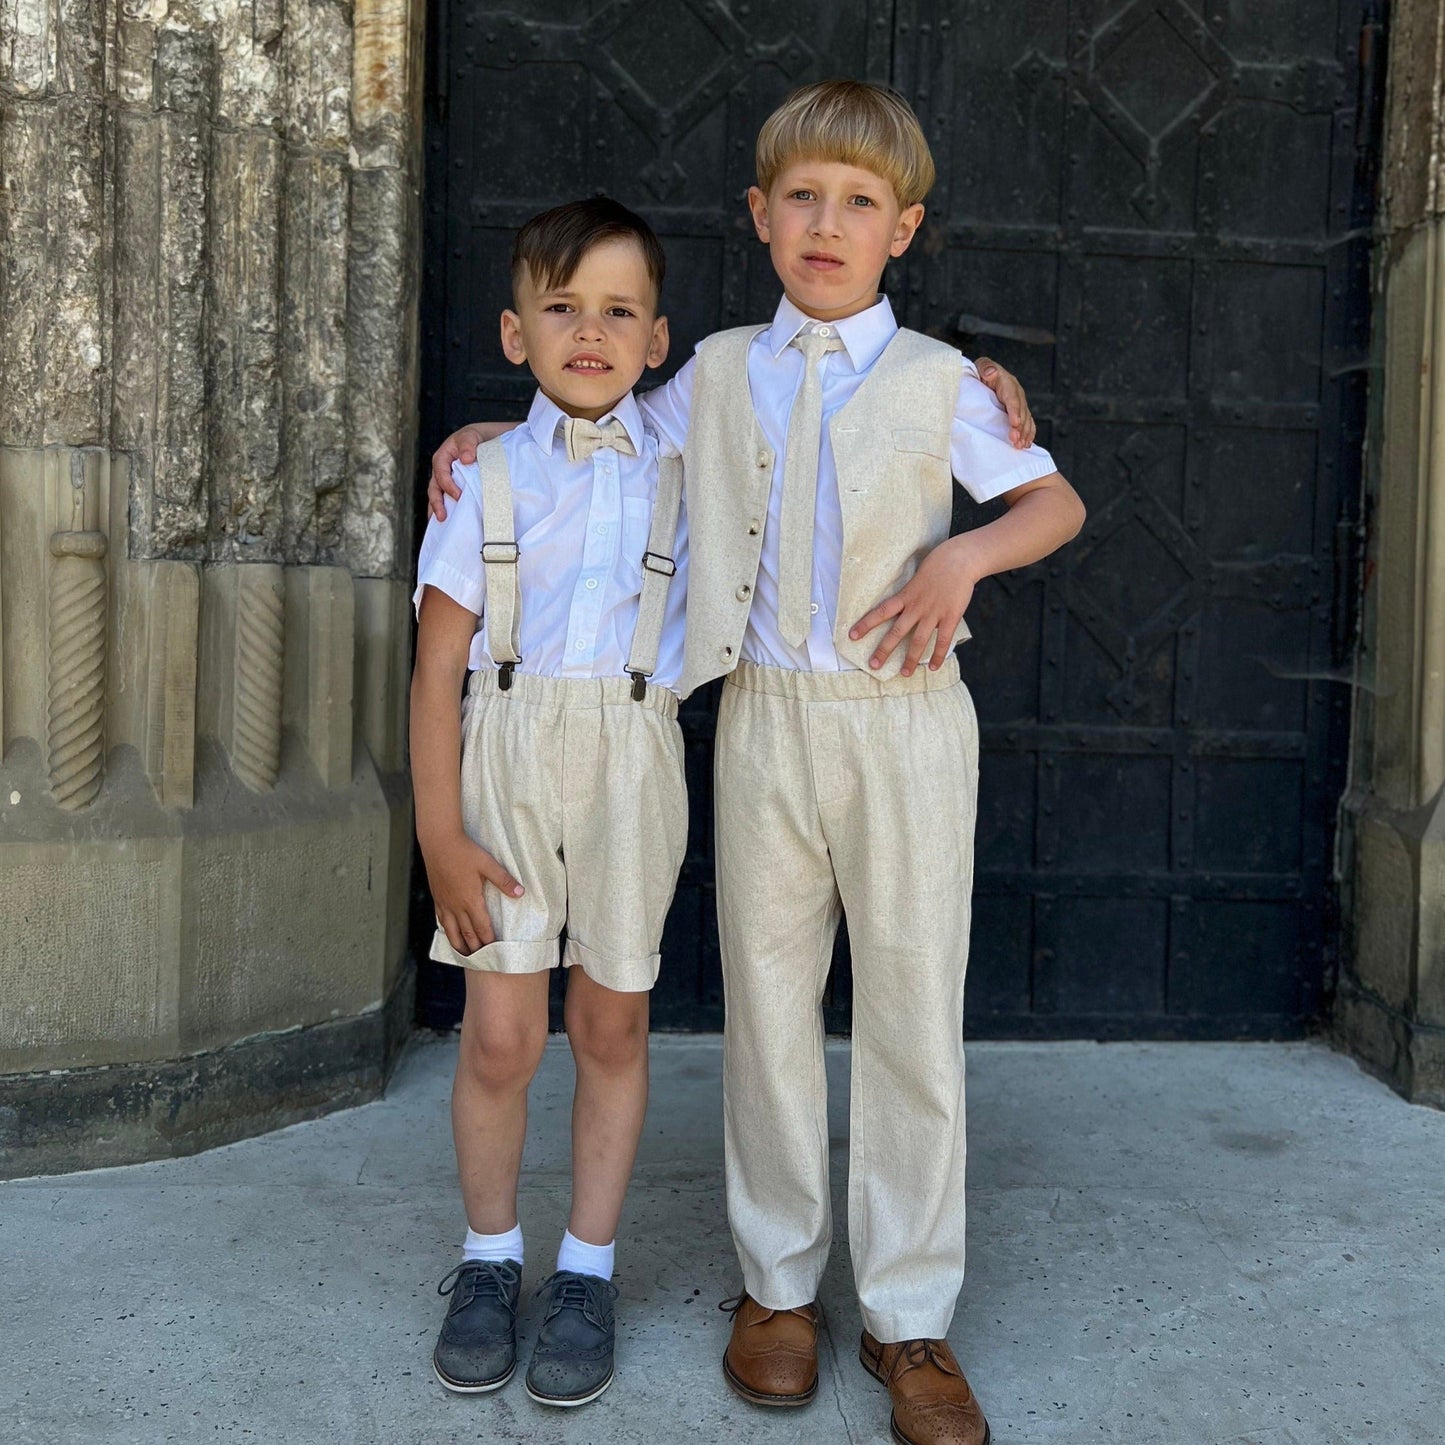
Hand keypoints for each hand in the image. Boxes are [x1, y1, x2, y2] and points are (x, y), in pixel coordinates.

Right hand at [423, 832, 523, 955]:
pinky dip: (447, 931)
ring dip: (459, 944)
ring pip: (451, 930)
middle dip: (475, 948)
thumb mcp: (488, 864)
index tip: (495, 952)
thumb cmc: (465, 852)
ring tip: (465, 955)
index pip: (482, 927)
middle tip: (482, 960)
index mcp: (471, 900)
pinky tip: (449, 932)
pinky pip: (441, 919)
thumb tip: (521, 893)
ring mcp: (444, 902)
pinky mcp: (437, 897)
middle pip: (467, 933)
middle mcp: (456, 905)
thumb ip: (504, 881)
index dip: (489, 941)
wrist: (439, 842)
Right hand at [428, 426, 484, 521]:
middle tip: (442, 517)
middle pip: (434, 488)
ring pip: (438, 496)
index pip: (440, 473)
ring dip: (437, 510)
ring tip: (441, 523)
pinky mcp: (455, 488)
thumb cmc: (476, 437)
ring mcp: (447, 481)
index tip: (458, 495)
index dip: (447, 484)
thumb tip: (466, 459)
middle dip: (436, 503)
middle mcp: (442, 471)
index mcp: (443, 457)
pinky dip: (448, 510)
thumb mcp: (472, 436)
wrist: (487, 441)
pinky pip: (448, 500)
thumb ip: (468, 444)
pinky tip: (449, 523)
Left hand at [849, 535, 981, 675]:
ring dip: (910, 659)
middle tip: (873, 665)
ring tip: (904, 674)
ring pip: (918, 641)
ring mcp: (933, 613)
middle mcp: (916, 607)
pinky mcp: (950, 617)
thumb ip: (909, 595)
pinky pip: (943, 640)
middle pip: (896, 632)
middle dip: (883, 650)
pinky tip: (933, 667)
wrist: (959, 559)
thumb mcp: (916, 578)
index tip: (851, 636)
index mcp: (905, 596)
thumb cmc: (937, 565)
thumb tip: (902, 608)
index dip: (865, 624)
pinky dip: (938, 655)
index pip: (880, 612)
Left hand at [974, 356, 1035, 448]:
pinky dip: (1028, 434)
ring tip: (1020, 446)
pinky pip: (1027, 423)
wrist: (985, 376)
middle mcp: (1016, 394)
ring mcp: (1019, 404)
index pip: (1012, 397)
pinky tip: (1026, 444)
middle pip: (1021, 411)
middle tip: (1016, 440)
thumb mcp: (981, 366)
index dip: (1015, 411)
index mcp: (1008, 383)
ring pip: (1026, 419)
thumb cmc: (981, 372)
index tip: (1014, 423)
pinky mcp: (1019, 412)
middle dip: (1020, 427)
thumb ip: (985, 367)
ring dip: (1024, 433)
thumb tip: (990, 372)